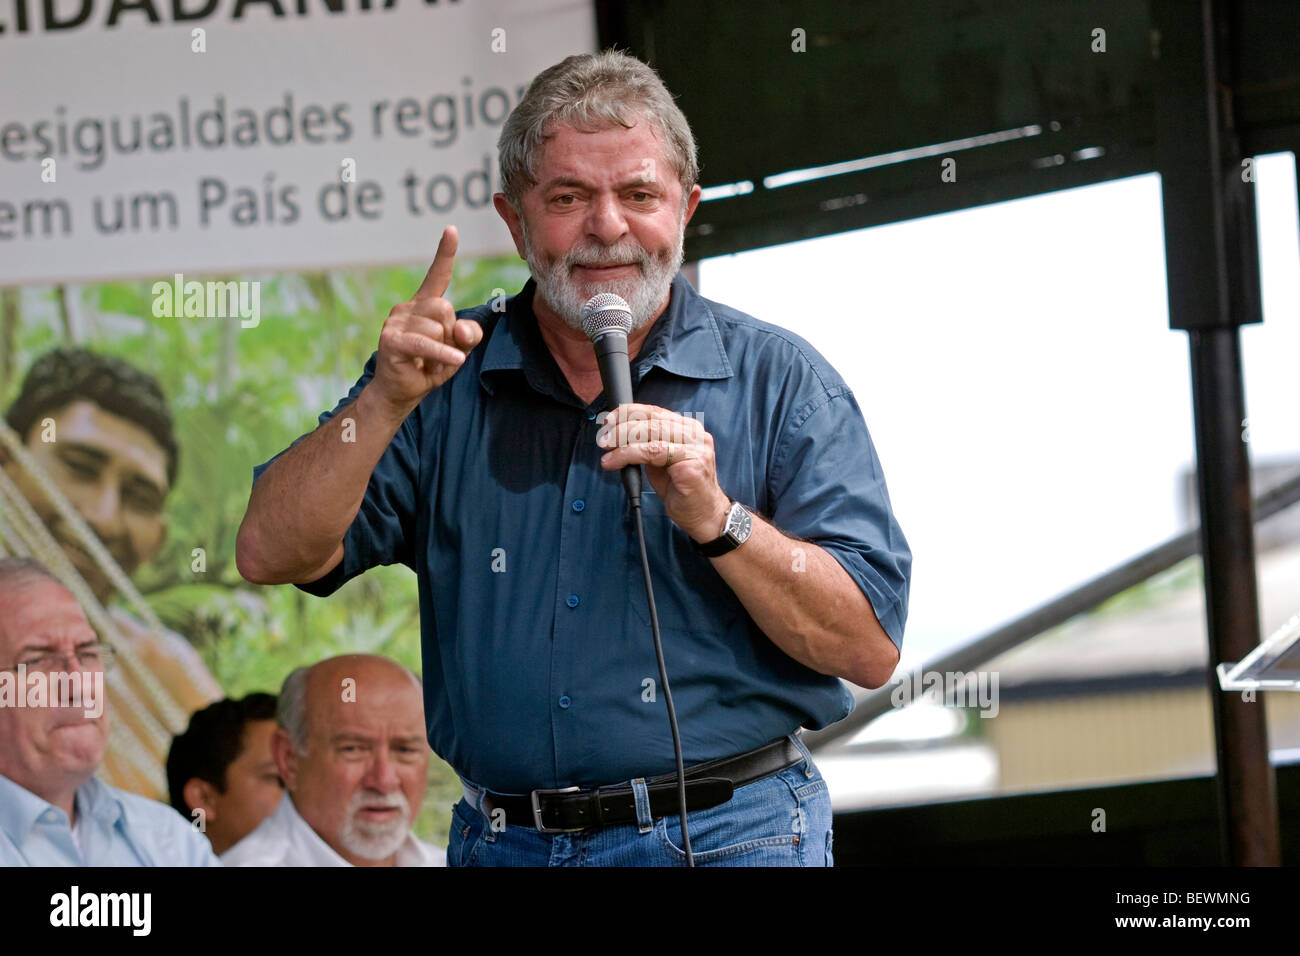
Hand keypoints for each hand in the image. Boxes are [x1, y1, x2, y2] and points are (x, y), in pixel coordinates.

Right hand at [370, 225, 482, 416]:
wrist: (400, 392)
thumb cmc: (428, 367)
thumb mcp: (457, 350)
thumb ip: (468, 336)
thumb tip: (464, 328)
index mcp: (424, 306)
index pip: (437, 275)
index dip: (445, 253)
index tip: (452, 229)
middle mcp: (407, 308)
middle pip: (445, 308)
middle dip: (451, 333)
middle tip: (440, 352)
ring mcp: (396, 322)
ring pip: (438, 327)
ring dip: (443, 349)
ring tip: (429, 362)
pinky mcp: (391, 340)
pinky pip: (426, 343)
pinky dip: (442, 353)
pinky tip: (455, 360)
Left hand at [596, 403, 730, 541]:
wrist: (704, 515)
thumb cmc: (682, 489)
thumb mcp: (661, 461)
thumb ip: (648, 444)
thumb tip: (618, 435)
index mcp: (688, 428)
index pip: (655, 412)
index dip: (629, 412)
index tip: (609, 419)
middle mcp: (695, 434)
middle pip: (652, 420)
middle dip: (622, 427)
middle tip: (603, 437)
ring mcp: (696, 448)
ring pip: (651, 435)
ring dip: (622, 442)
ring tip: (606, 450)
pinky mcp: (692, 464)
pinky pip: (653, 453)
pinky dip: (628, 455)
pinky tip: (615, 462)